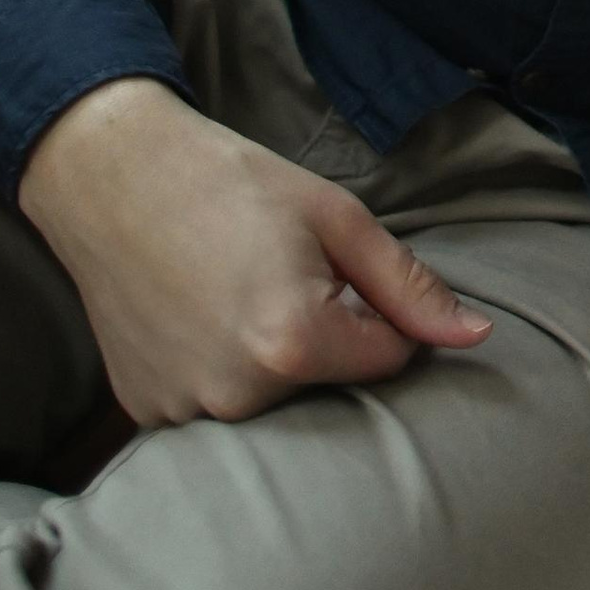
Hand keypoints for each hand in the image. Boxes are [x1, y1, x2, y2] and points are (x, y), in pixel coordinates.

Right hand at [16, 77, 491, 430]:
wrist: (112, 177)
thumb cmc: (231, 184)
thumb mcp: (336, 219)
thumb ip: (409, 287)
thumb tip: (478, 336)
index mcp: (294, 343)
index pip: (390, 360)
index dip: (377, 313)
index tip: (336, 273)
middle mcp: (238, 394)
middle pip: (330, 388)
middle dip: (325, 342)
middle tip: (276, 275)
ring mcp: (185, 410)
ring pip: (275, 402)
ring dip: (272, 362)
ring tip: (231, 294)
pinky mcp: (147, 412)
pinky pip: (217, 406)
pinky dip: (221, 372)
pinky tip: (197, 318)